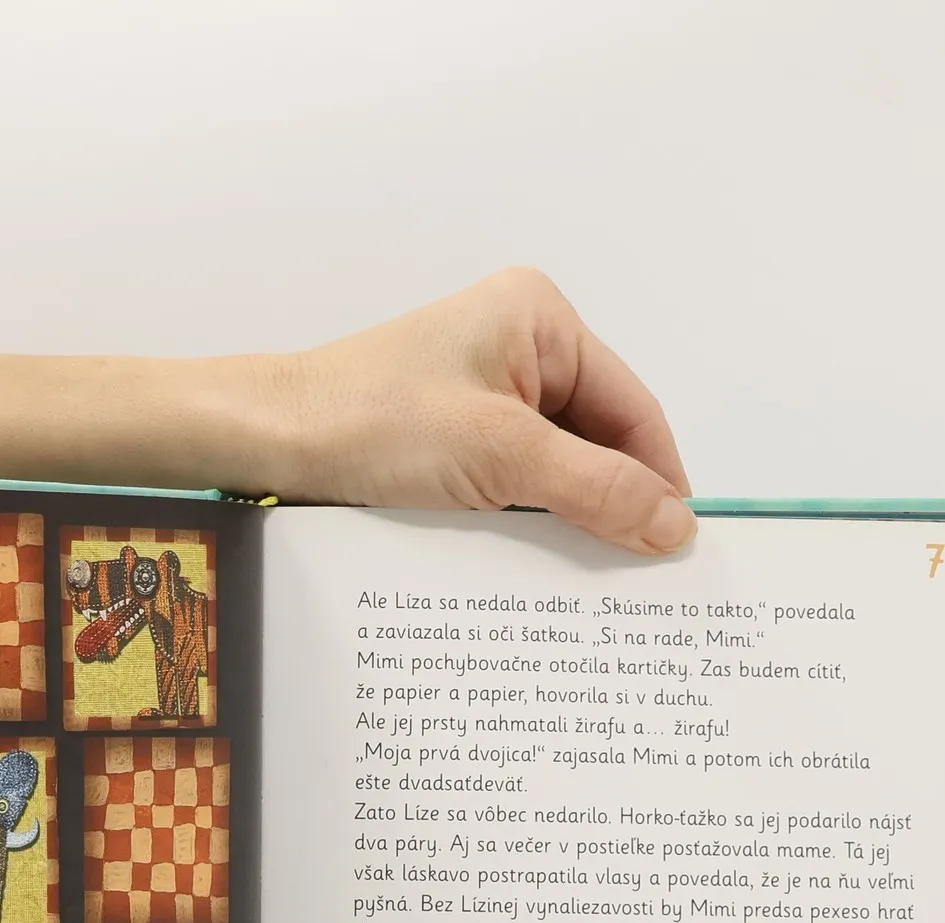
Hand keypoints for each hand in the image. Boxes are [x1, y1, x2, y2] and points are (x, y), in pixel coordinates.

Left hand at [267, 267, 694, 557]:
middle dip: (614, 504)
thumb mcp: (499, 457)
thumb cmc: (370, 424)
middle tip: (638, 580)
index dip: (659, 480)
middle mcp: (518, 348)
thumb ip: (594, 489)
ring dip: (569, 521)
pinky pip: (513, 484)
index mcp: (540, 320)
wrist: (267, 443)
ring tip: (588, 582)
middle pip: (598, 441)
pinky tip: (533, 566)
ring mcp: (482, 393)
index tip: (678, 548)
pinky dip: (527, 523)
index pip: (632, 409)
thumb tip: (674, 525)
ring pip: (556, 469)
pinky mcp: (451, 437)